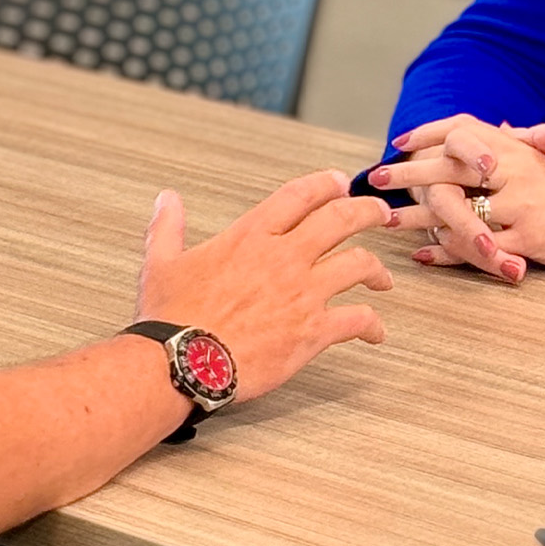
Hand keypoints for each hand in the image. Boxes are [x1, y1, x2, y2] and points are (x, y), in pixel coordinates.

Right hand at [135, 169, 393, 401]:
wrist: (180, 362)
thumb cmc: (170, 316)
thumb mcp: (161, 262)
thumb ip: (168, 227)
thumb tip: (167, 199)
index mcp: (250, 236)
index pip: (299, 195)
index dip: (326, 184)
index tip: (341, 182)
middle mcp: (283, 257)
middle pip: (341, 219)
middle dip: (368, 212)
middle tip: (381, 214)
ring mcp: (303, 294)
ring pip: (359, 265)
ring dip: (377, 269)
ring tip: (383, 278)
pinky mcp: (312, 332)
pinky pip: (357, 321)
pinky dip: (372, 325)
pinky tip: (376, 332)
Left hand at [368, 114, 544, 279]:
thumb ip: (523, 145)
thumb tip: (496, 126)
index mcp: (522, 148)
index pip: (466, 129)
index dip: (431, 132)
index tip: (402, 141)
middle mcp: (518, 170)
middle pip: (450, 166)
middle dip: (411, 173)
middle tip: (377, 178)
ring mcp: (523, 206)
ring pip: (458, 210)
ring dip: (420, 217)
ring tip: (390, 222)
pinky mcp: (530, 240)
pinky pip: (479, 248)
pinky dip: (449, 252)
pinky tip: (427, 255)